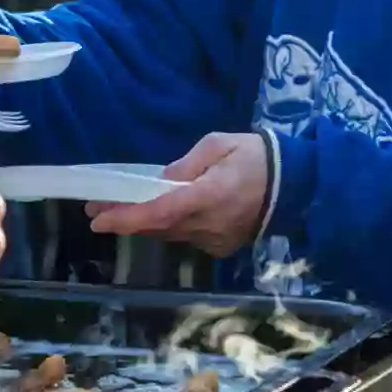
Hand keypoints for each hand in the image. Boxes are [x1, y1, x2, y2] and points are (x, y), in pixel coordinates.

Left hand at [86, 132, 268, 256]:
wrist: (295, 185)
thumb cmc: (255, 156)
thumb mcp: (219, 144)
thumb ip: (186, 165)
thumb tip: (160, 181)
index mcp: (209, 195)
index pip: (161, 212)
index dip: (128, 217)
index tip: (99, 219)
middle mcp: (209, 224)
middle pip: (158, 226)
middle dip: (125, 219)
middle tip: (96, 209)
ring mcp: (216, 240)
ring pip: (170, 234)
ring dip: (144, 223)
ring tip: (118, 209)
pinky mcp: (221, 247)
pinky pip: (186, 238)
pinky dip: (168, 226)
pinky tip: (156, 215)